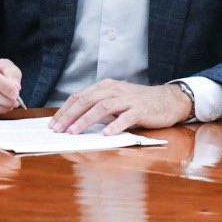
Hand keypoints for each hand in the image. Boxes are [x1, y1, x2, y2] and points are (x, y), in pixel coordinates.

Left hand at [49, 80, 192, 135]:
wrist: (168, 100)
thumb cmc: (140, 103)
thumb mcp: (117, 101)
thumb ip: (99, 107)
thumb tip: (75, 121)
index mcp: (106, 86)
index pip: (80, 96)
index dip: (65, 109)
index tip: (53, 123)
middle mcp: (115, 89)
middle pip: (87, 100)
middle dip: (70, 115)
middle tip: (58, 129)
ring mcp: (128, 99)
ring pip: (102, 107)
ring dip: (86, 120)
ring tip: (74, 132)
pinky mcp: (141, 109)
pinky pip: (125, 117)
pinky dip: (114, 125)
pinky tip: (105, 134)